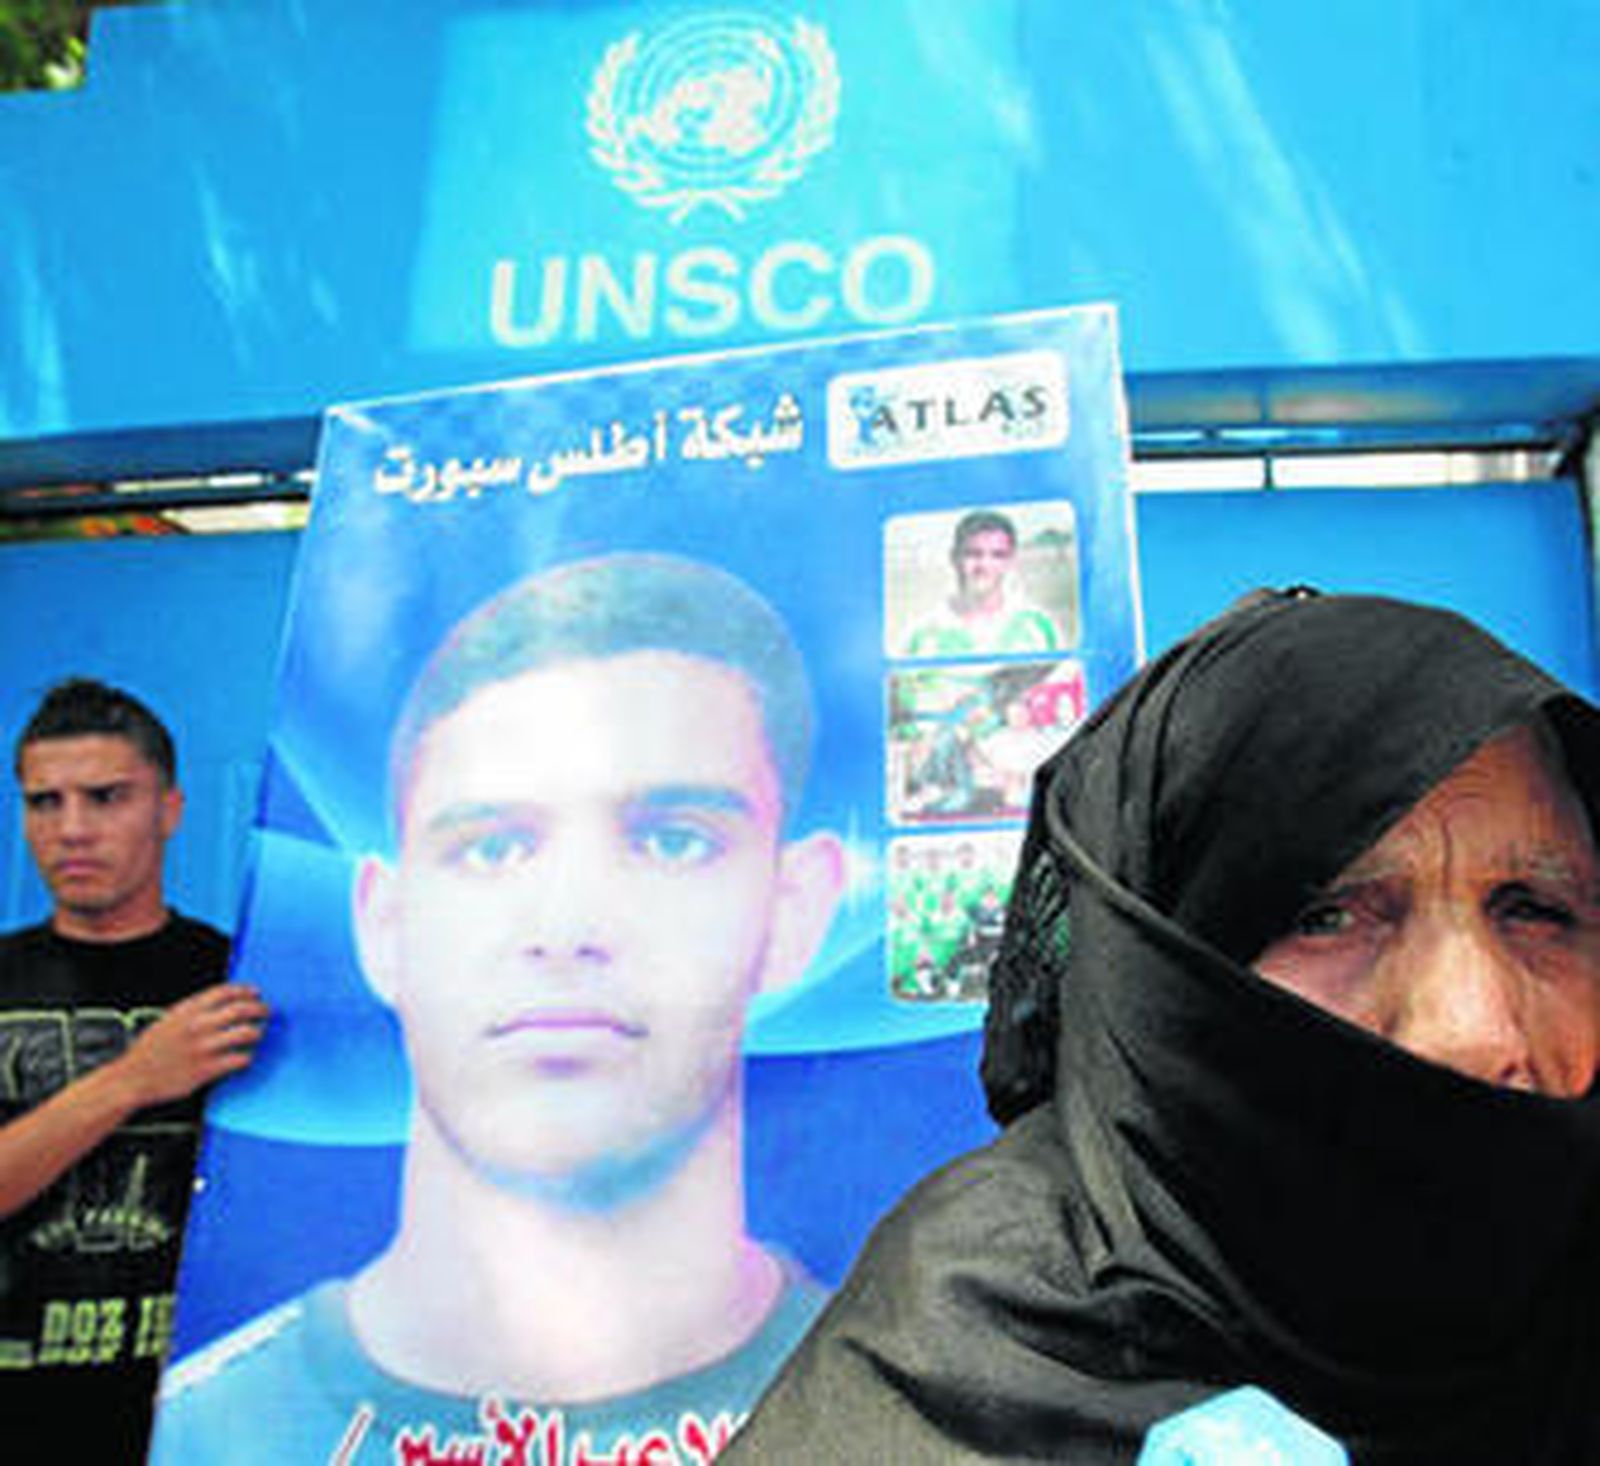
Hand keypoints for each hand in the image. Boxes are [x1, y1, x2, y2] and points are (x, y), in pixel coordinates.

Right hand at [115, 983, 269, 1105]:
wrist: (132, 1078)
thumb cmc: (151, 1050)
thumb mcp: (169, 1020)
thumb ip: (194, 1010)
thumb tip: (223, 1002)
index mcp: (186, 1010)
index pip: (225, 991)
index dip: (245, 990)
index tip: (255, 992)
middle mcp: (196, 1026)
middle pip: (241, 1009)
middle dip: (259, 1008)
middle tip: (265, 1012)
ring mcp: (203, 1048)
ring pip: (246, 1033)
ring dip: (256, 1033)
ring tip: (257, 1035)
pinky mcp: (206, 1069)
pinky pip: (239, 1059)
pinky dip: (246, 1057)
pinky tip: (244, 1057)